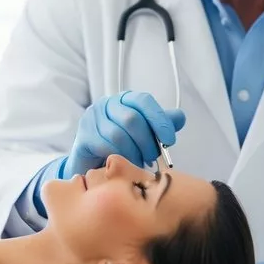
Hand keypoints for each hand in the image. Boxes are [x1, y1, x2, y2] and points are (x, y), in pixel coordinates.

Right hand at [64, 91, 185, 176]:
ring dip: (134, 153)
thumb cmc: (124, 146)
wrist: (95, 164)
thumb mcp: (146, 134)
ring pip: (118, 135)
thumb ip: (162, 124)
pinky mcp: (83, 137)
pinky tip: (125, 165)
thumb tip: (179, 117)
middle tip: (152, 157)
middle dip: (147, 142)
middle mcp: (106, 104)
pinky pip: (105, 146)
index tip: (169, 140)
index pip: (144, 101)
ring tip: (140, 163)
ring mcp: (91, 119)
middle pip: (132, 119)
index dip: (159, 120)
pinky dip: (120, 158)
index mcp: (125, 99)